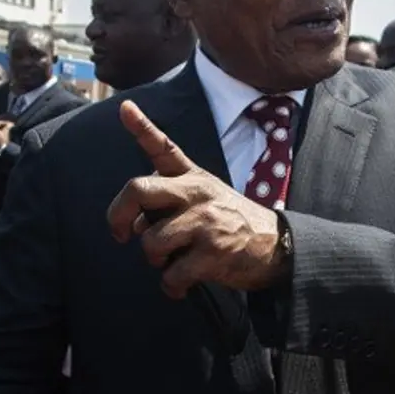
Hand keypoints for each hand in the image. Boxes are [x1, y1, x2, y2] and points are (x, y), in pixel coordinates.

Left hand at [105, 100, 287, 298]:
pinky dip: (170, 285)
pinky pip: (171, 274)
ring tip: (170, 261)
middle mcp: (196, 194)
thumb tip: (132, 224)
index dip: (141, 127)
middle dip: (118, 215)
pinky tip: (180, 284)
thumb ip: (169, 201)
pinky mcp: (212, 254)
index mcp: (193, 177)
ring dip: (153, 259)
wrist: (276, 246)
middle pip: (139, 190)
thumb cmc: (231, 221)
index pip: (164, 147)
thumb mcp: (206, 195)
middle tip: (120, 234)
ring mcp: (204, 223)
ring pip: (151, 241)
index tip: (124, 107)